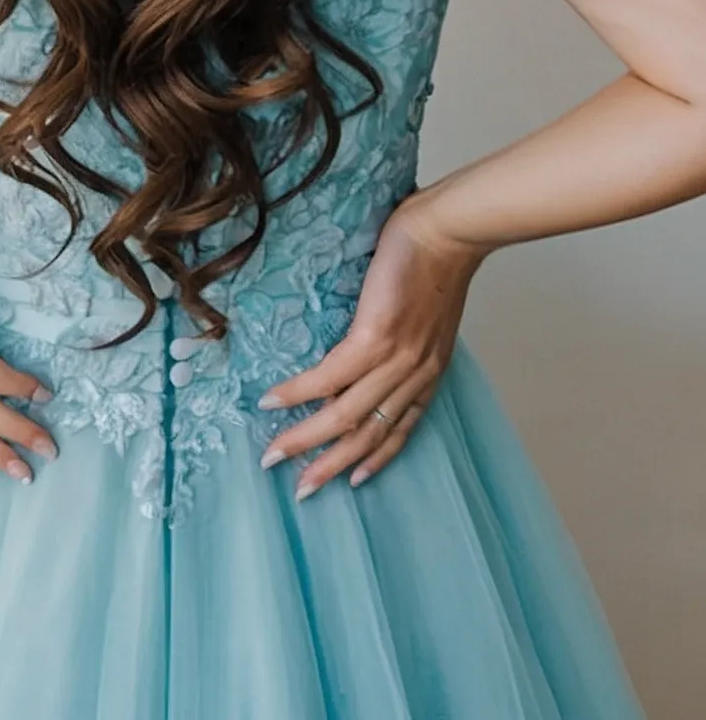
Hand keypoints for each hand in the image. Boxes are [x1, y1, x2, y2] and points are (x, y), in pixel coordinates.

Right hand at [257, 191, 484, 498]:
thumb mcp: (428, 316)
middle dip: (329, 466)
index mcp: (428, 374)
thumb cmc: (435, 260)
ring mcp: (394, 360)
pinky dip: (298, 393)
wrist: (447, 231)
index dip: (374, 459)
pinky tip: (272, 400)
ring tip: (274, 454)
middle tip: (299, 489)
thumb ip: (404, 340)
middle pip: (367, 435)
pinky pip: (328, 376)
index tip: (351, 480)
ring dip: (304, 439)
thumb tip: (365, 347)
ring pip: (344, 415)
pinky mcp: (373, 337)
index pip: (399, 431)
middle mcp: (413, 377)